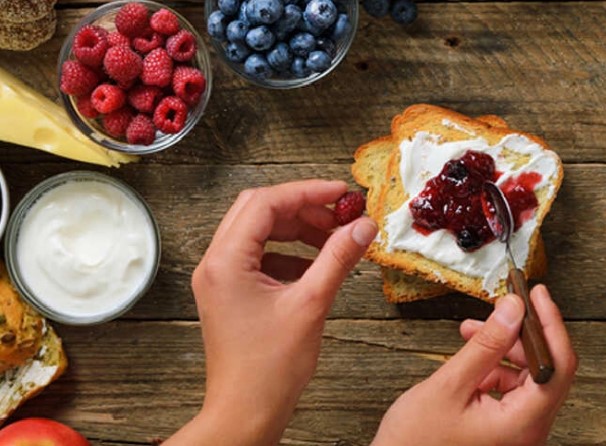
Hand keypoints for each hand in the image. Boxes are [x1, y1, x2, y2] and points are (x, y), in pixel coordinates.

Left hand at [164, 180, 376, 445]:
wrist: (245, 413)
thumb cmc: (270, 369)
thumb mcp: (311, 304)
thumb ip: (337, 258)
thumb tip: (362, 226)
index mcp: (226, 261)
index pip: (265, 203)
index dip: (306, 192)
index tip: (341, 194)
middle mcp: (215, 263)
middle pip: (258, 211)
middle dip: (301, 208)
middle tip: (338, 215)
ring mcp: (219, 278)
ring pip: (258, 232)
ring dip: (295, 230)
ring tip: (332, 239)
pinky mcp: (229, 292)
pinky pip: (257, 257)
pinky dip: (286, 253)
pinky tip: (314, 265)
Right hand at [371, 285, 576, 445]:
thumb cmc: (416, 440)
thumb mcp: (449, 384)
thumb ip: (485, 345)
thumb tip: (512, 311)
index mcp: (521, 425)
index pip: (555, 366)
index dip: (549, 325)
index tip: (536, 295)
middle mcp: (528, 431)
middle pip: (543, 368)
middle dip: (518, 334)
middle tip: (500, 309)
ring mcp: (517, 431)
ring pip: (525, 375)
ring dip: (501, 349)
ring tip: (472, 333)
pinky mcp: (504, 428)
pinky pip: (510, 387)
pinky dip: (492, 366)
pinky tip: (470, 358)